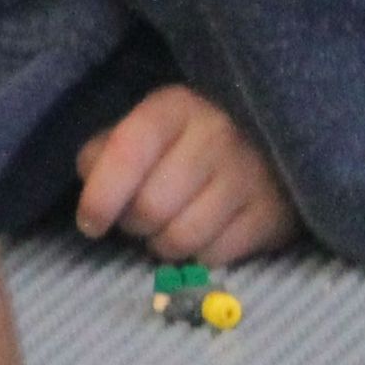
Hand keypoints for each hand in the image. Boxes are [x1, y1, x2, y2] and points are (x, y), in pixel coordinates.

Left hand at [73, 86, 301, 262]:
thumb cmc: (185, 144)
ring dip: (164, 243)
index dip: (100, 196)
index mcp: (176, 107)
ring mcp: (251, 173)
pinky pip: (214, 256)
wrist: (270, 147)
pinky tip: (206, 233)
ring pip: (181, 238)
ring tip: (172, 224)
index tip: (90, 223)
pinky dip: (200, 255)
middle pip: (150, 208)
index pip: (127, 152)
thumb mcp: (142, 132)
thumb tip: (92, 182)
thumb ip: (105, 152)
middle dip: (134, 223)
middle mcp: (218, 133)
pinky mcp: (274, 213)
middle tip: (142, 216)